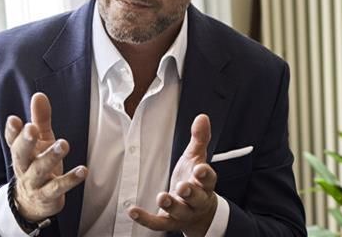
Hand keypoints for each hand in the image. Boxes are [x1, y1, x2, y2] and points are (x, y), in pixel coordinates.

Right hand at [4, 93, 87, 222]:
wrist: (32, 204)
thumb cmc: (38, 165)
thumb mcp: (40, 141)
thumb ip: (40, 119)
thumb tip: (39, 95)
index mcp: (21, 152)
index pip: (13, 140)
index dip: (12, 130)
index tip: (14, 119)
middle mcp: (25, 167)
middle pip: (21, 154)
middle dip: (26, 141)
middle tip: (32, 129)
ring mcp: (35, 182)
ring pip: (40, 170)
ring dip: (51, 157)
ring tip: (63, 144)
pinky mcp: (49, 195)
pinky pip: (58, 187)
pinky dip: (70, 179)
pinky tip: (82, 170)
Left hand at [128, 115, 218, 236]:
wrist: (200, 214)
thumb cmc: (196, 183)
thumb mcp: (197, 160)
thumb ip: (199, 140)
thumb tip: (202, 117)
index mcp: (205, 185)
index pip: (209, 180)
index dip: (205, 175)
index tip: (200, 169)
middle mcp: (197, 201)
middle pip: (196, 198)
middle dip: (190, 192)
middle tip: (182, 186)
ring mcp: (183, 214)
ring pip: (179, 212)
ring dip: (171, 205)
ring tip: (162, 197)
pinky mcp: (169, 222)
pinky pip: (157, 223)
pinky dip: (145, 218)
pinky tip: (133, 211)